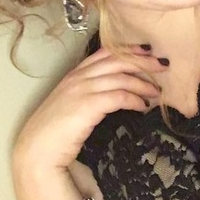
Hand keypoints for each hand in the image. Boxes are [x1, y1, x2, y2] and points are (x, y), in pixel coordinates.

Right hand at [12, 45, 166, 177]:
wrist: (38, 148)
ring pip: (121, 77)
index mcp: (74, 74)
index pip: (105, 53)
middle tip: (162, 66)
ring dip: (143, 83)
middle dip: (143, 61)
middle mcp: (79, 77)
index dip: (128, 50)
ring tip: (156, 92)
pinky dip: (135, 99)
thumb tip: (115, 92)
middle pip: (118, 60)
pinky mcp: (88, 104)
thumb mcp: (71, 104)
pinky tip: (143, 107)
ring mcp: (82, 89)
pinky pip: (119, 96)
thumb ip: (88, 93)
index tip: (146, 51)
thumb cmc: (55, 131)